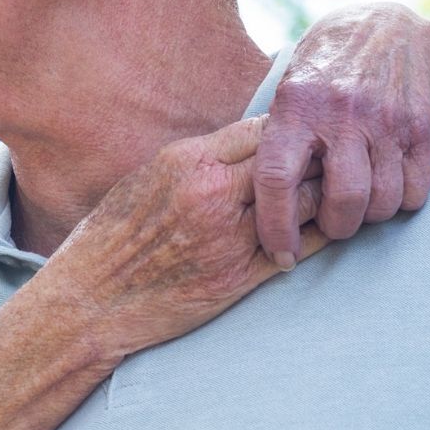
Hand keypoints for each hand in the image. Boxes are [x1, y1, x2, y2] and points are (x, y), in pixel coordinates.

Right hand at [38, 117, 329, 362]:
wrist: (90, 300)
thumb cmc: (111, 237)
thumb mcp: (149, 177)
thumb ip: (198, 160)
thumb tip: (242, 145)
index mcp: (189, 161)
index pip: (263, 128)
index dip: (289, 130)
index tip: (302, 135)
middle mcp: (212, 194)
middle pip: (292, 161)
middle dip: (316, 159)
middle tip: (335, 161)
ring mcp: (228, 238)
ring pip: (305, 204)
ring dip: (325, 197)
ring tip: (339, 194)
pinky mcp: (239, 279)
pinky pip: (299, 250)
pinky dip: (319, 237)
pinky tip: (328, 230)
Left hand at [253, 2, 429, 256]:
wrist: (384, 20)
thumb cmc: (324, 66)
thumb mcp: (287, 89)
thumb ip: (275, 138)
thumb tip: (239, 196)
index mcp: (295, 106)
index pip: (276, 178)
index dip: (275, 226)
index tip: (279, 255)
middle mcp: (341, 113)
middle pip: (342, 202)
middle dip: (337, 228)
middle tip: (332, 225)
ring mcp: (384, 119)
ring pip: (383, 202)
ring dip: (373, 217)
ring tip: (362, 205)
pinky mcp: (420, 124)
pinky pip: (417, 189)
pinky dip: (405, 201)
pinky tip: (393, 187)